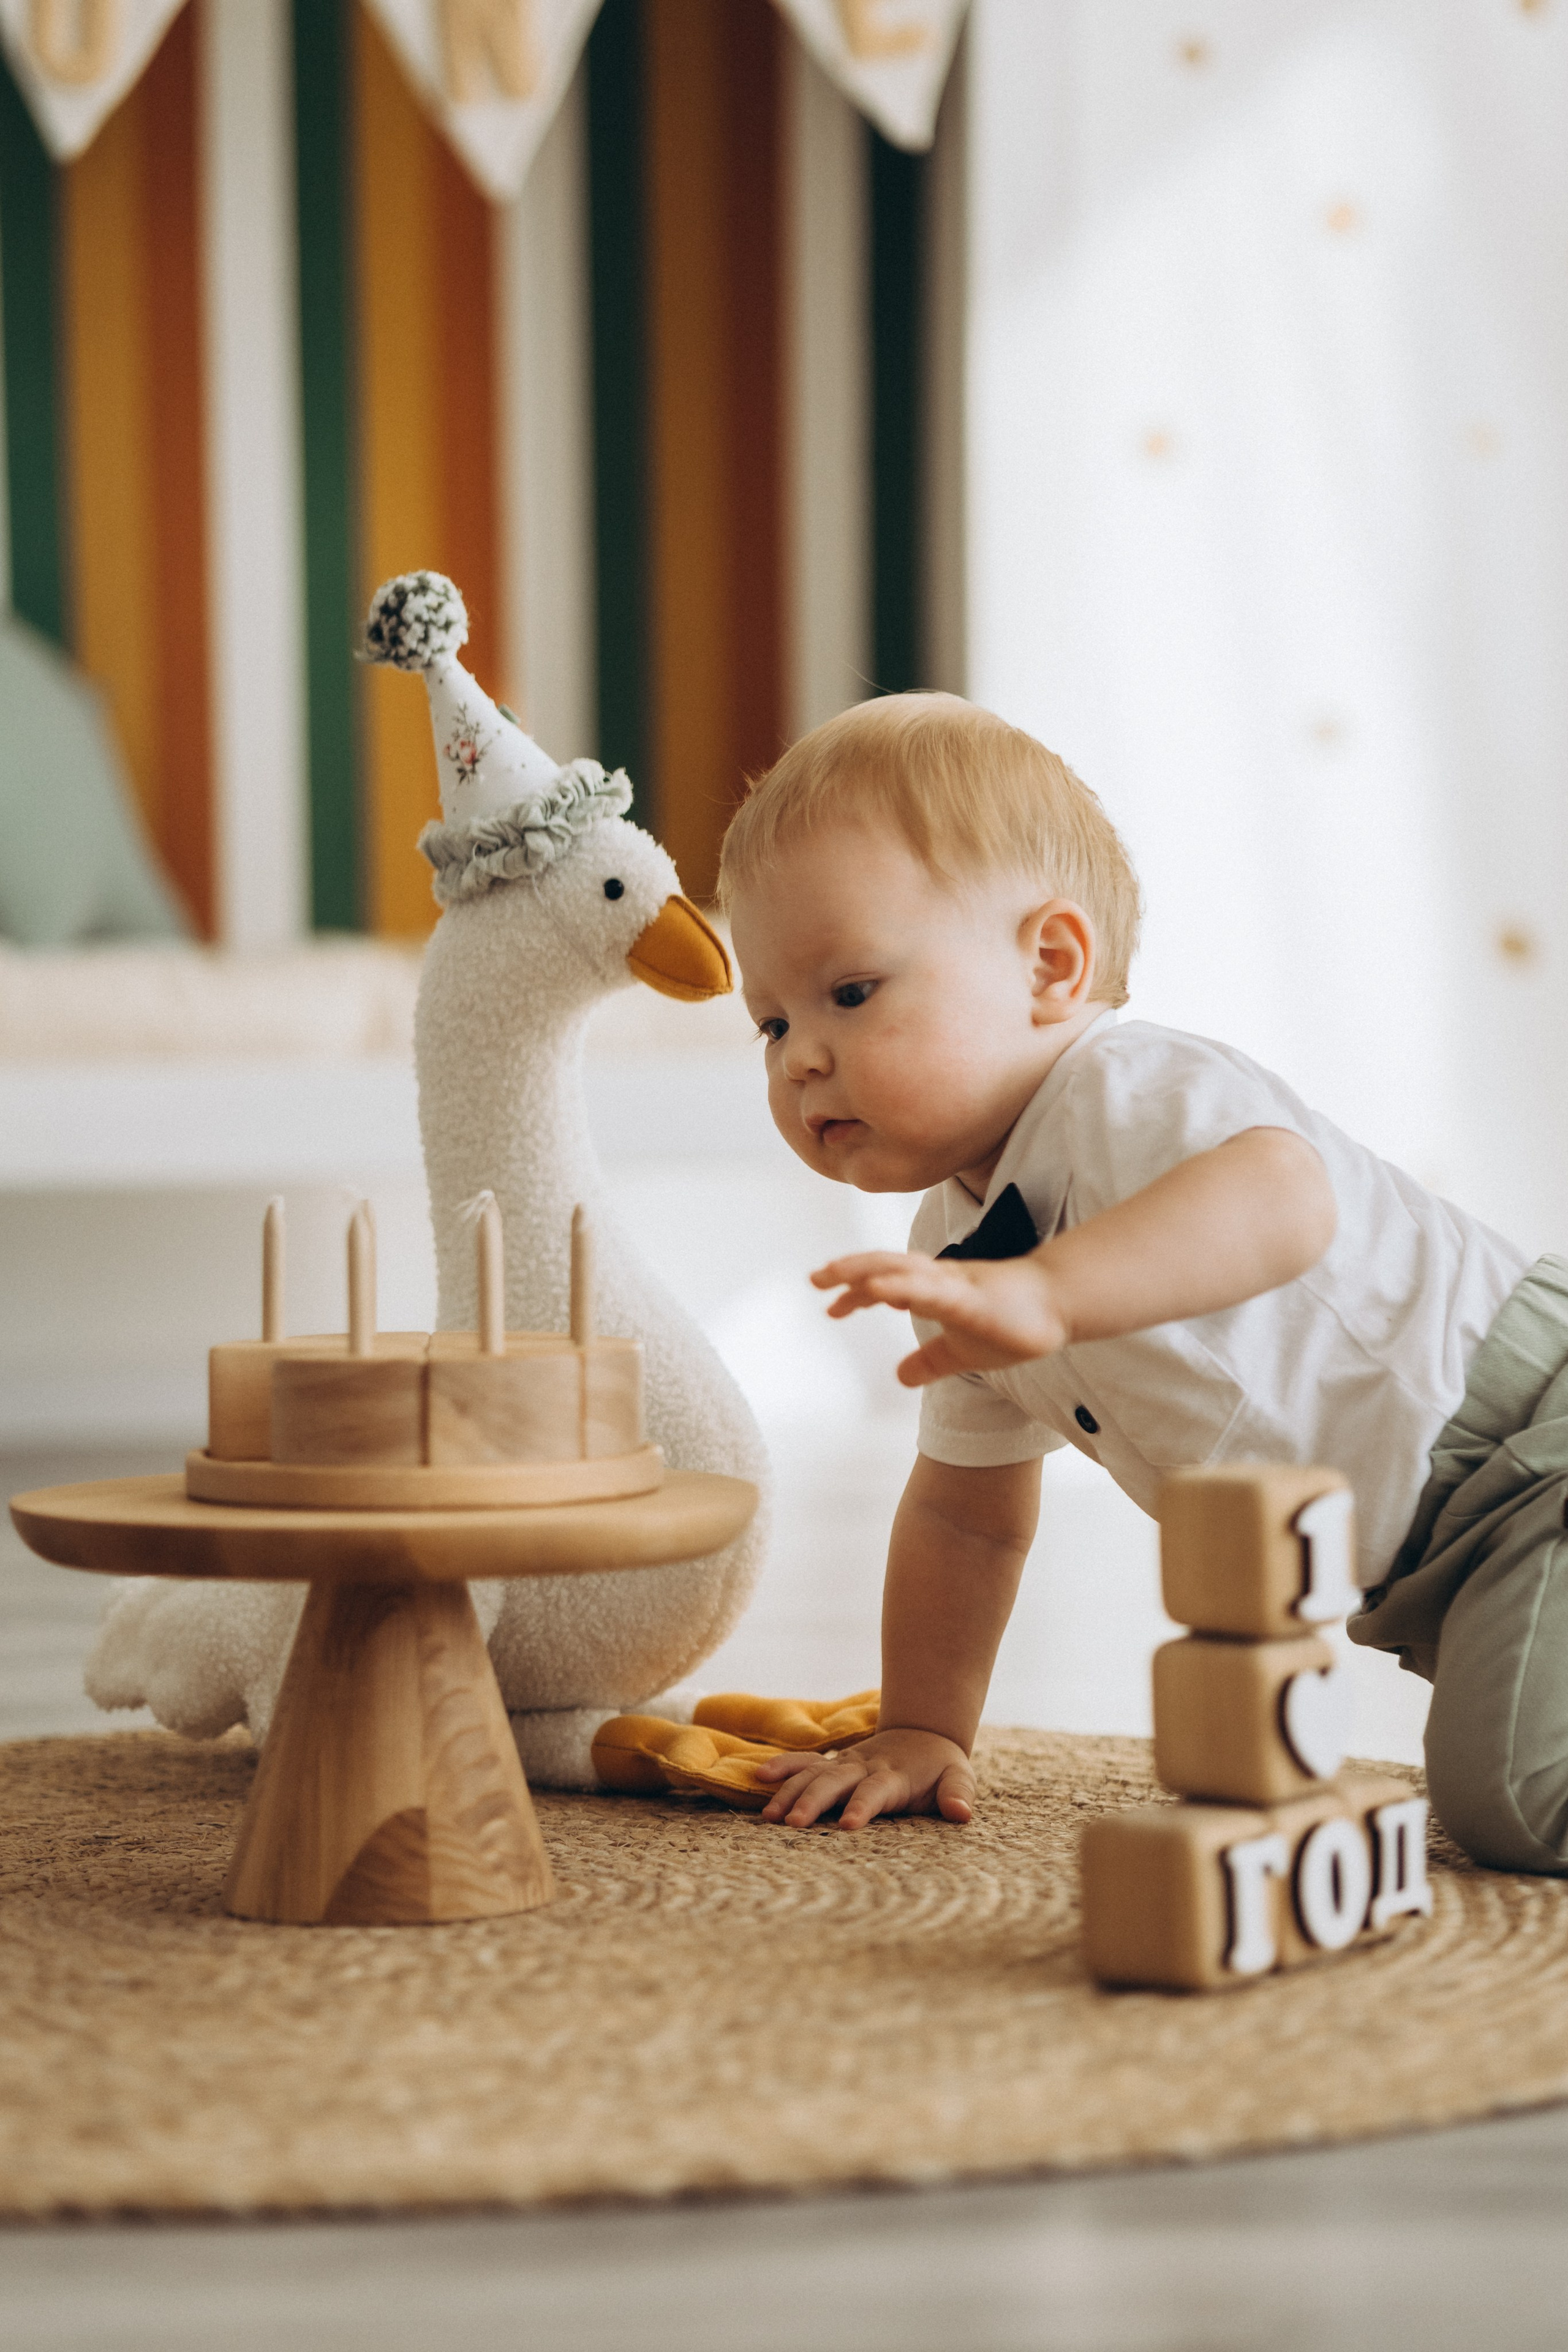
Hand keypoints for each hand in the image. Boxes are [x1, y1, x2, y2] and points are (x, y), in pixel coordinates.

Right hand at [754, 1727, 976, 1829]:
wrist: (923, 1734)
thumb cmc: (941, 1767)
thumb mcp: (958, 1777)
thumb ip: (959, 1794)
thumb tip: (961, 1814)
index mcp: (894, 1776)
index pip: (875, 1792)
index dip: (862, 1806)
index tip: (847, 1826)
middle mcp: (864, 1767)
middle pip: (835, 1782)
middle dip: (814, 1802)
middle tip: (793, 1824)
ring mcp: (845, 1764)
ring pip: (814, 1774)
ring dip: (791, 1791)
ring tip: (769, 1816)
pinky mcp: (833, 1764)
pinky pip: (805, 1762)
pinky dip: (784, 1766)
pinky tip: (760, 1776)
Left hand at [810, 1249, 1067, 1385]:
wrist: (1061, 1306)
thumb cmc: (1014, 1323)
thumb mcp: (962, 1352)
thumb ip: (931, 1361)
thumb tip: (900, 1376)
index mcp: (935, 1289)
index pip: (886, 1283)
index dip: (856, 1292)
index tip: (830, 1307)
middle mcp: (939, 1280)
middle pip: (886, 1266)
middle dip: (848, 1270)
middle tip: (814, 1279)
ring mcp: (955, 1285)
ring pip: (903, 1269)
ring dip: (866, 1269)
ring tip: (833, 1272)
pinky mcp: (972, 1298)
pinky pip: (931, 1291)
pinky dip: (900, 1287)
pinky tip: (876, 1289)